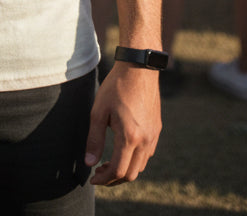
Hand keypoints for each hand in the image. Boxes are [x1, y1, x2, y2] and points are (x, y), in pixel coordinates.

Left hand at [84, 64, 160, 186]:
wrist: (139, 67)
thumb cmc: (115, 87)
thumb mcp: (98, 112)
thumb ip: (94, 140)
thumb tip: (90, 163)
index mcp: (130, 137)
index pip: (118, 170)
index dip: (104, 179)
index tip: (93, 178)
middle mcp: (145, 140)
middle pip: (131, 174)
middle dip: (113, 178)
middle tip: (99, 172)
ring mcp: (153, 135)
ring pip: (141, 166)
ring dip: (125, 169)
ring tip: (109, 161)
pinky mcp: (157, 129)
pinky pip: (147, 154)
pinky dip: (135, 159)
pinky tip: (123, 149)